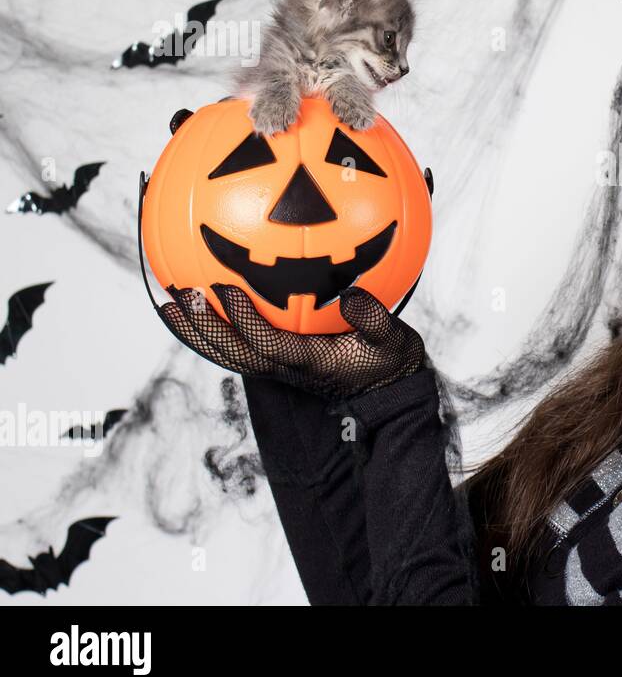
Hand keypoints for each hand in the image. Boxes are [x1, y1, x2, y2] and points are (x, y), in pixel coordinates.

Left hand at [157, 283, 427, 400]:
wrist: (386, 387)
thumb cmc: (389, 358)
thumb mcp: (396, 341)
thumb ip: (376, 320)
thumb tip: (351, 295)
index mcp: (311, 363)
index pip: (268, 345)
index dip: (244, 321)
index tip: (228, 289)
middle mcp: (285, 367)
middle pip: (233, 354)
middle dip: (205, 328)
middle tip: (183, 295)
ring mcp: (276, 366)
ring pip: (226, 354)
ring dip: (196, 331)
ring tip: (169, 302)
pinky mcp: (273, 359)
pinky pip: (233, 346)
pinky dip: (208, 329)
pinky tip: (193, 304)